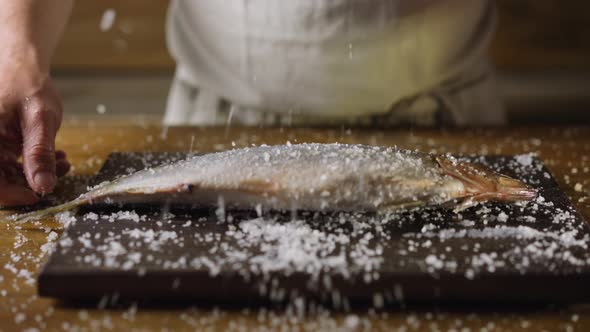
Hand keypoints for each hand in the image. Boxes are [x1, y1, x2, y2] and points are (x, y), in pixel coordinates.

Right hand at [0, 66, 69, 206]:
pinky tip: (56, 157)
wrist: (24, 68)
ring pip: (10, 176)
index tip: (41, 194)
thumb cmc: (28, 87)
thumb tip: (43, 187)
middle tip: (60, 171)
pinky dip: (35, 166)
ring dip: (38, 175)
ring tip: (63, 161)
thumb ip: (39, 154)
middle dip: (33, 183)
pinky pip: (13, 167)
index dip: (15, 196)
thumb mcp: (40, 121)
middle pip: (2, 183)